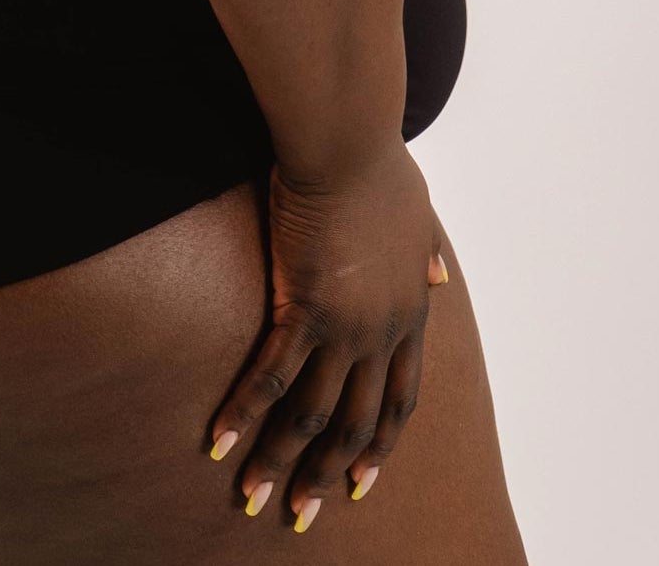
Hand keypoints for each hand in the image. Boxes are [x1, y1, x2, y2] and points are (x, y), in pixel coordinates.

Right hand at [206, 141, 448, 531]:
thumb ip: (427, 253)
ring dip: (282, 461)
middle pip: (358, 421)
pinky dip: (245, 412)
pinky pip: (272, 375)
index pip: (399, 399)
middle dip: (329, 473)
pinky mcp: (303, 306)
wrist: (349, 144)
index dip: (380, 444)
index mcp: (409, 313)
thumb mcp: (419, 215)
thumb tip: (439, 277)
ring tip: (254, 497)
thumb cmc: (379, 165)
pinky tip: (219, 441)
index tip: (363, 482)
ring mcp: (345, 325)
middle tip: (304, 514)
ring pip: (313, 414)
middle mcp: (382, 332)